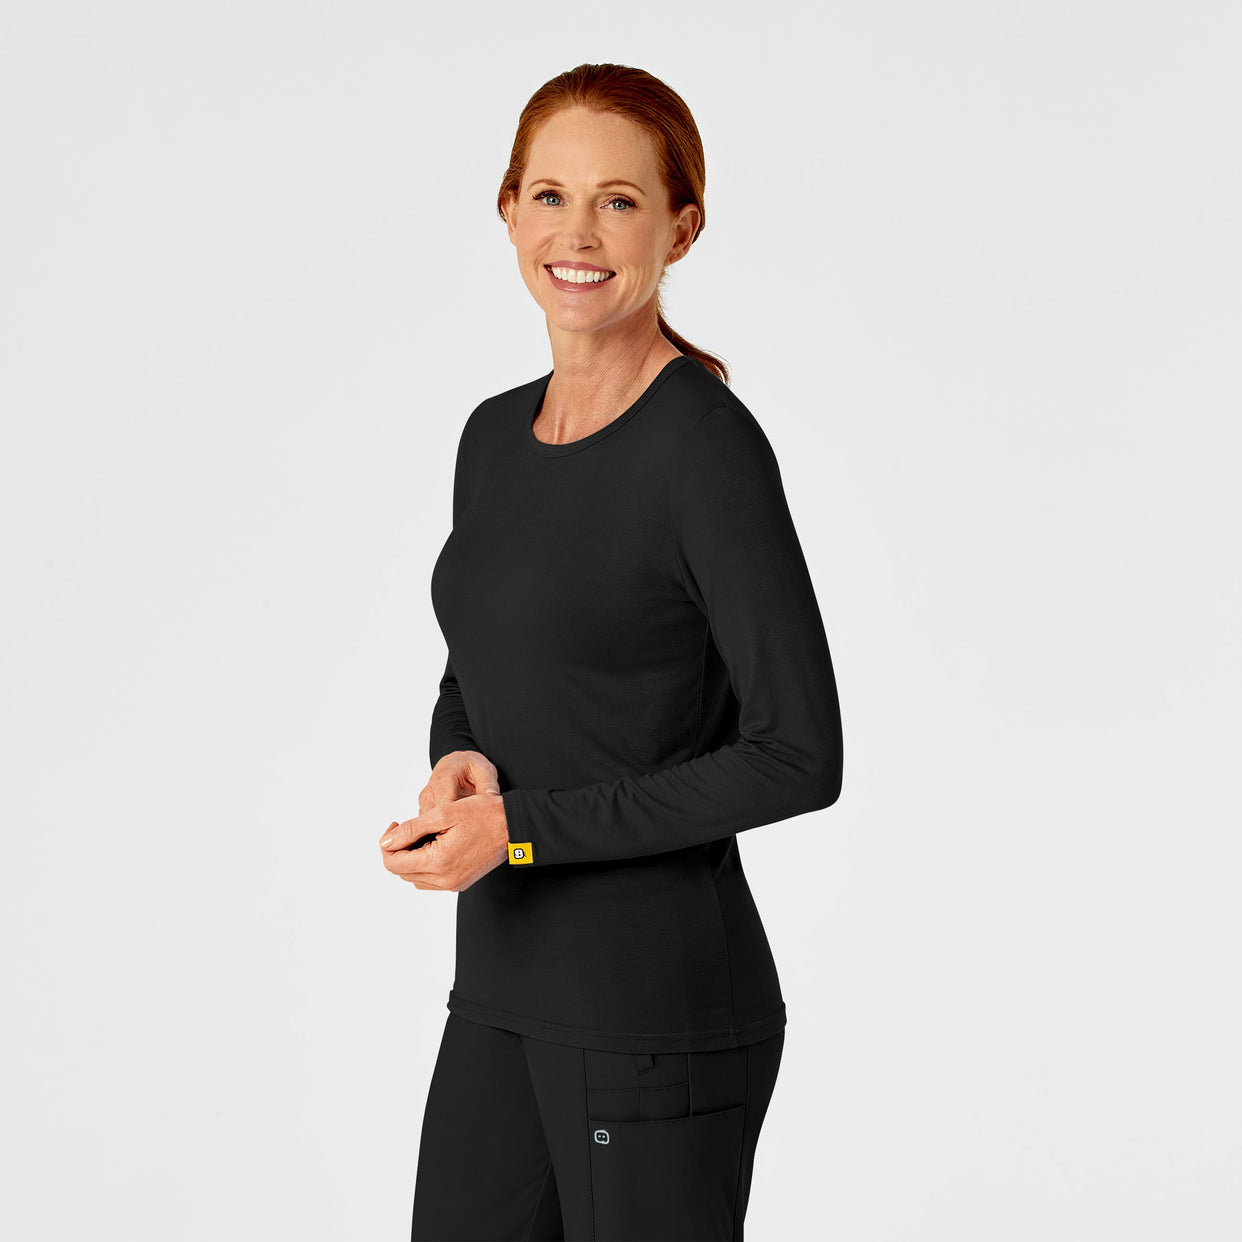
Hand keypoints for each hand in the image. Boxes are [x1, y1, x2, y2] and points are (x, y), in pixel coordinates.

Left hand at [380, 751, 509, 889]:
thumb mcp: (444, 814)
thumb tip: (385, 841)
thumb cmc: (483, 814)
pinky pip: (430, 879)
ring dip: (411, 857)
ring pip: (414, 877)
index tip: (395, 824)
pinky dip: (424, 864)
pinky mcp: (459, 883)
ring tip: (423, 835)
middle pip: (402, 871)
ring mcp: (453, 884)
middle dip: (398, 849)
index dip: (387, 843)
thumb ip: (411, 829)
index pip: (394, 862)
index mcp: (438, 862)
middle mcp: (444, 880)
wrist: (513, 827)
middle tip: (406, 827)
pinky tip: (434, 845)